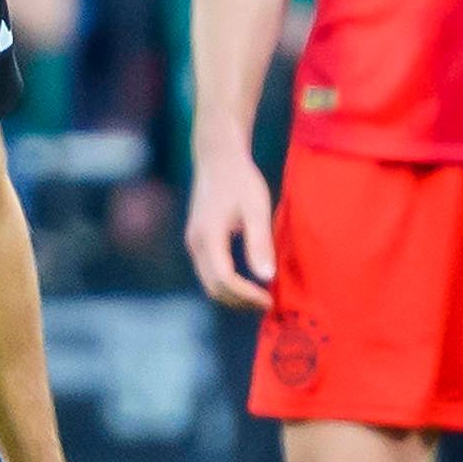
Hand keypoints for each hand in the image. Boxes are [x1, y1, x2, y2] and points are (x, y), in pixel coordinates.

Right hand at [183, 145, 275, 310]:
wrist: (218, 158)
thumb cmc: (241, 180)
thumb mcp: (256, 209)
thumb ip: (260, 243)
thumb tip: (266, 277)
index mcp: (209, 237)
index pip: (225, 280)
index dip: (247, 295)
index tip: (269, 299)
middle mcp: (195, 244)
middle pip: (214, 288)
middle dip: (240, 301)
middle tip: (268, 304)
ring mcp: (193, 243)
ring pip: (210, 283)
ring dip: (234, 296)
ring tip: (260, 297)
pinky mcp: (197, 241)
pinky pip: (209, 273)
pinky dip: (228, 285)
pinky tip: (248, 282)